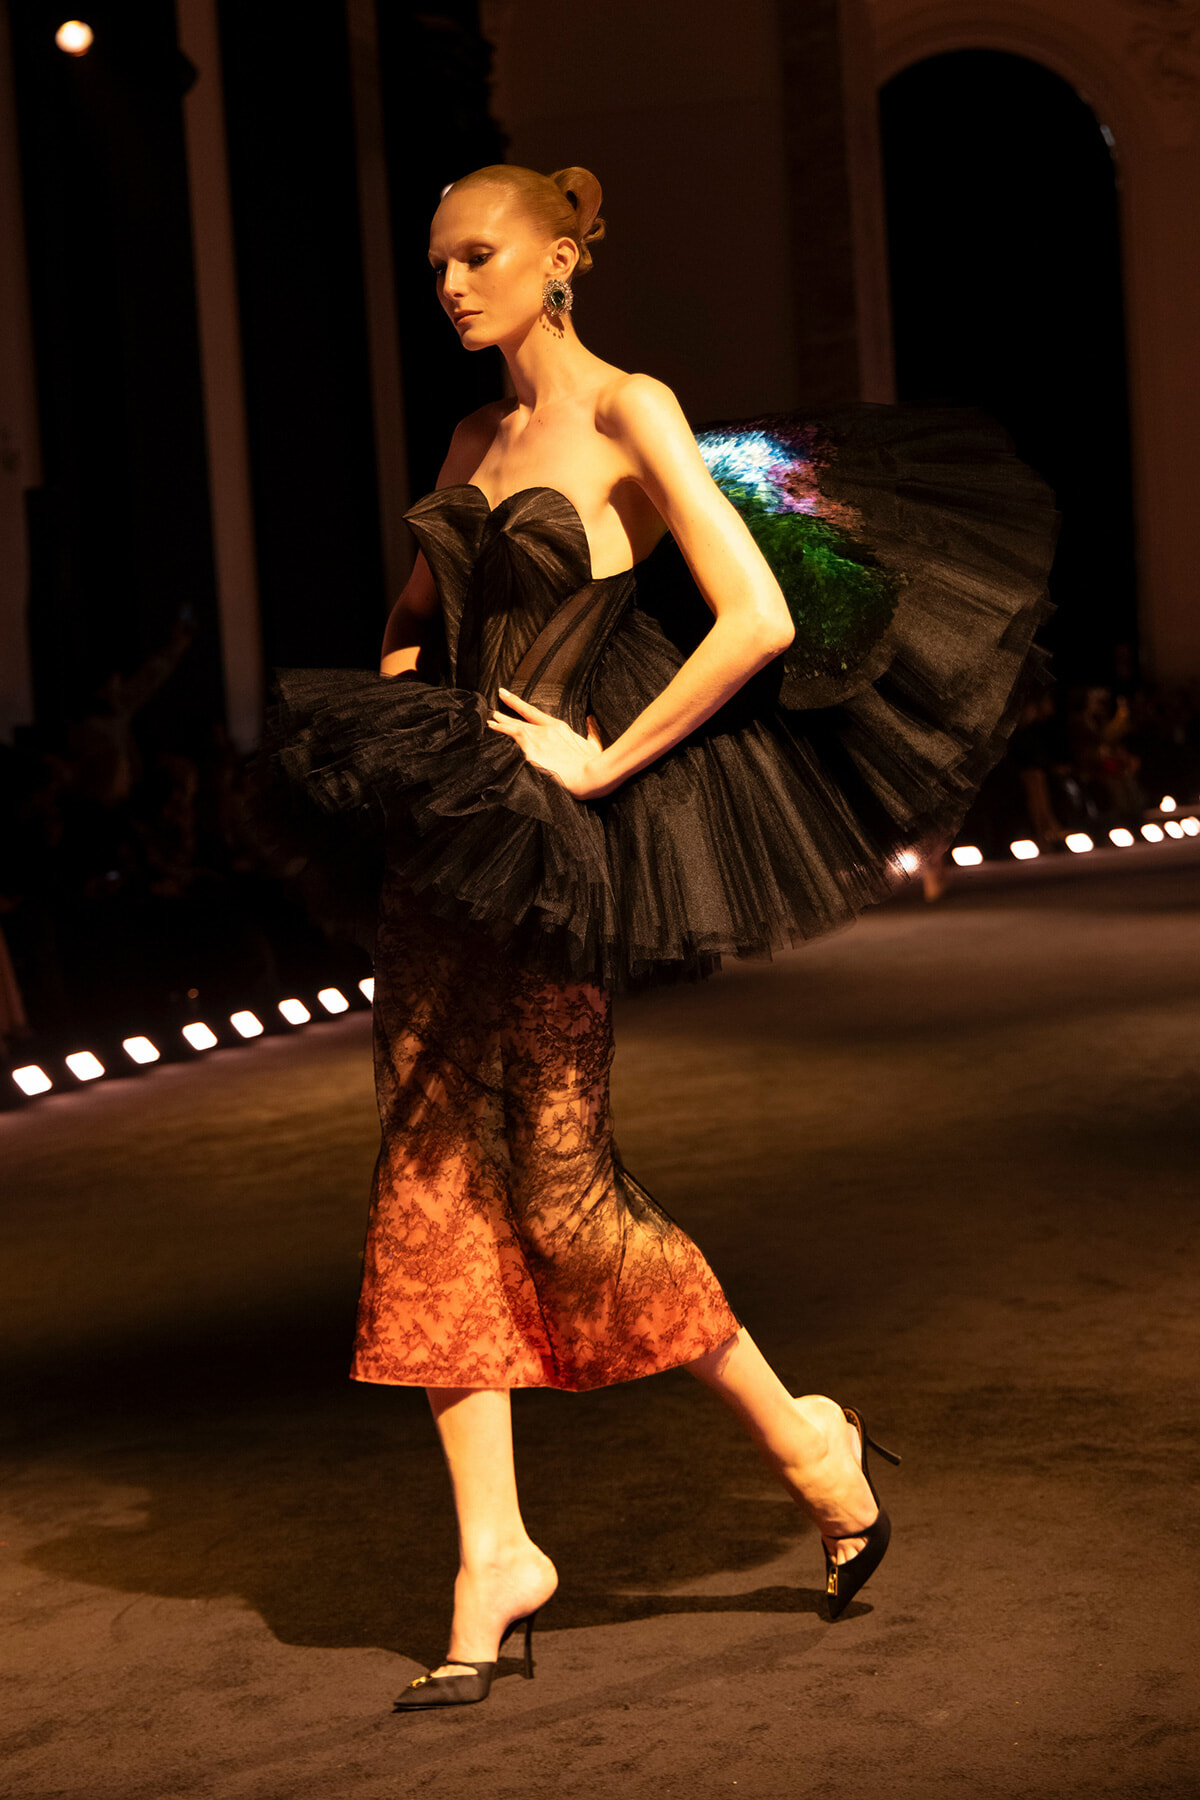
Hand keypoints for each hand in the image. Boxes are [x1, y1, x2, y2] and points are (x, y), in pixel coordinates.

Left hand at [486, 688, 610, 798]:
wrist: (592, 772)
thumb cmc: (594, 761)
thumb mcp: (594, 744)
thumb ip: (592, 731)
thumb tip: (592, 721)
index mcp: (558, 727)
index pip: (533, 712)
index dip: (517, 703)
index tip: (505, 695)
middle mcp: (545, 730)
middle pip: (520, 721)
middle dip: (505, 716)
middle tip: (493, 713)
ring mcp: (537, 740)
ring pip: (513, 729)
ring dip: (501, 726)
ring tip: (490, 723)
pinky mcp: (531, 753)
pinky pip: (511, 743)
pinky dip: (501, 737)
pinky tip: (492, 735)